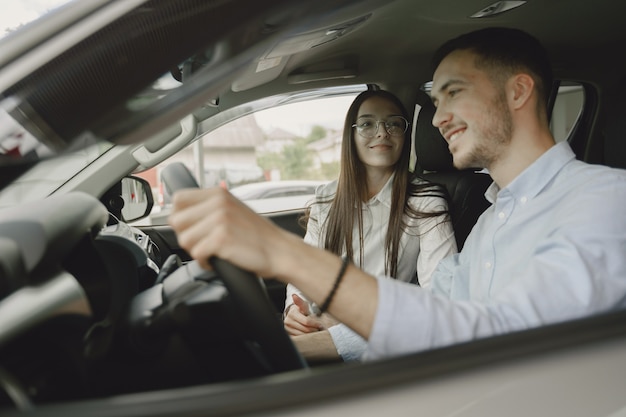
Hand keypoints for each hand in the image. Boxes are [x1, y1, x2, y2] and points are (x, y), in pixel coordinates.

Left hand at [168, 188, 298, 276]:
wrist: (281, 251)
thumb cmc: (258, 236)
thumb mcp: (233, 209)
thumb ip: (209, 208)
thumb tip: (180, 215)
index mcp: (218, 193)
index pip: (178, 199)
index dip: (180, 217)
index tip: (191, 228)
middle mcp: (218, 203)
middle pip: (176, 221)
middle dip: (187, 236)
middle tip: (204, 243)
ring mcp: (219, 220)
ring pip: (184, 240)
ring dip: (196, 251)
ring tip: (213, 251)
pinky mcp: (221, 239)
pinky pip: (196, 254)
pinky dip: (204, 262)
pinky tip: (217, 260)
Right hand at [284, 294, 323, 335]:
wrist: (294, 316)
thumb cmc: (301, 311)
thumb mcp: (302, 305)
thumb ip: (300, 301)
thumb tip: (294, 295)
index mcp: (292, 314)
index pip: (307, 321)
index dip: (315, 323)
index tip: (320, 324)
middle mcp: (288, 322)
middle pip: (305, 329)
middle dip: (314, 329)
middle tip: (318, 328)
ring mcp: (287, 329)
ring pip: (303, 335)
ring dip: (310, 334)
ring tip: (314, 330)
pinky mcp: (289, 335)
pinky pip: (300, 339)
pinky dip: (306, 337)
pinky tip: (309, 334)